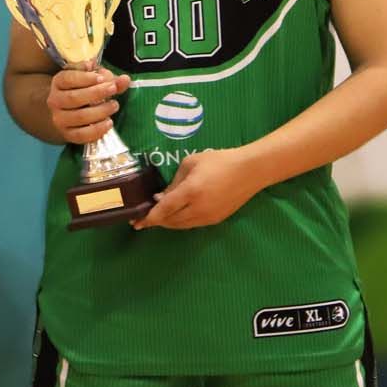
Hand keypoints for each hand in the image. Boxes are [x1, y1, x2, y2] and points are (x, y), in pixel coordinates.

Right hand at [47, 69, 130, 145]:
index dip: (85, 78)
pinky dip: (97, 130)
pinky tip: (108, 123)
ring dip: (100, 111)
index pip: (68, 78)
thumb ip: (109, 79)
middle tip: (113, 89)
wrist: (69, 111)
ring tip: (114, 106)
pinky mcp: (67, 134)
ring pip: (79, 117)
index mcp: (59, 82)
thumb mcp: (93, 79)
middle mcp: (55, 100)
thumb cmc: (83, 90)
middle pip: (73, 98)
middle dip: (96, 93)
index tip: (101, 78)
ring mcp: (60, 119)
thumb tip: (124, 80)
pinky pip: (81, 135)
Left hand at [133, 148, 261, 230]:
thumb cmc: (219, 161)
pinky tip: (176, 214)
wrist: (250, 170)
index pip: (163, 210)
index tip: (135, 222)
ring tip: (157, 216)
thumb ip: (174, 183)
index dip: (148, 218)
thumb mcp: (191, 164)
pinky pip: (192, 224)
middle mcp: (198, 209)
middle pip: (170, 221)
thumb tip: (160, 198)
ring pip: (181, 225)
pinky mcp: (216, 220)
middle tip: (143, 218)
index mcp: (190, 192)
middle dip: (155, 221)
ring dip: (167, 222)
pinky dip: (180, 221)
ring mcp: (209, 217)